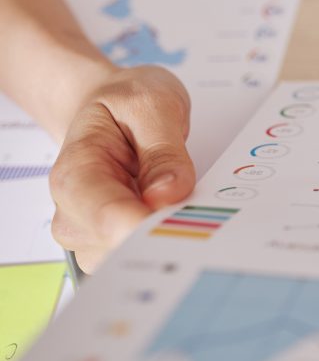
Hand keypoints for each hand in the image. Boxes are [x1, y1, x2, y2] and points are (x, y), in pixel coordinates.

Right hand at [49, 66, 194, 272]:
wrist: (108, 104)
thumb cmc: (124, 102)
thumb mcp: (153, 106)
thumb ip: (163, 150)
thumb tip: (168, 194)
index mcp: (76, 174)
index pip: (106, 217)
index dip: (146, 226)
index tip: (185, 221)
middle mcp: (75, 212)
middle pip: (119, 247)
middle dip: (165, 233)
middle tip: (202, 209)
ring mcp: (91, 233)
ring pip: (134, 258)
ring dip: (170, 237)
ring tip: (189, 202)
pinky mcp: (112, 241)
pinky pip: (144, 254)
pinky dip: (169, 238)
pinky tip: (182, 214)